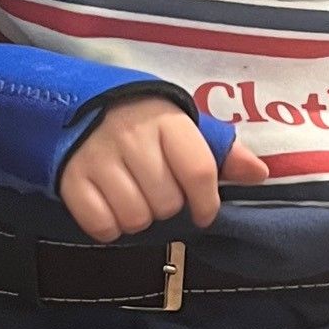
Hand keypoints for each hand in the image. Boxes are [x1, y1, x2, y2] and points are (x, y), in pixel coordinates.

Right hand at [59, 95, 269, 243]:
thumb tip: (259, 173)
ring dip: (139, 217)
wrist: (80, 102)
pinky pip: (100, 225)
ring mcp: (97, 158)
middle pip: (167, 202)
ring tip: (134, 197)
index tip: (203, 212)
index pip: (199, 172)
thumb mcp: (183, 125)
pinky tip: (110, 206)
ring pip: (135, 218)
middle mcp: (131, 137)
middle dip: (168, 205)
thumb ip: (222, 150)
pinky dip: (109, 226)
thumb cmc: (142, 118)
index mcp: (166, 120)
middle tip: (157, 190)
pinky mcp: (70, 177)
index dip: (207, 202)